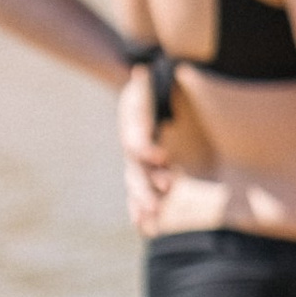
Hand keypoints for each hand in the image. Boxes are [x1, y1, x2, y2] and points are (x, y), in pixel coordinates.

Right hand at [117, 62, 174, 224]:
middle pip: (136, 172)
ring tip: (152, 217)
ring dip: (144, 203)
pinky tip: (145, 226)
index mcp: (135, 128)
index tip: (161, 154)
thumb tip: (139, 69)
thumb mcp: (146, 83)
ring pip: (137, 188)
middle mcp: (135, 150)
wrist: (150, 98)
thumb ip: (144, 81)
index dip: (145, 147)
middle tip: (156, 204)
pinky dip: (141, 211)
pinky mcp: (150, 174)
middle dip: (145, 188)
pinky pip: (141, 195)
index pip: (137, 141)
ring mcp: (139, 164)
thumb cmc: (150, 90)